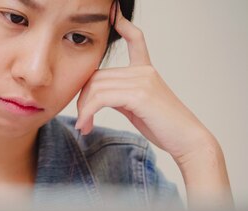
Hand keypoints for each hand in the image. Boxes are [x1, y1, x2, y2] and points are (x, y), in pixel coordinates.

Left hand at [76, 3, 232, 208]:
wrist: (186, 140)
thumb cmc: (163, 127)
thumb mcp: (137, 107)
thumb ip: (119, 96)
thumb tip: (97, 98)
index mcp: (146, 71)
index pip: (136, 40)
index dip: (124, 25)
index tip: (114, 13)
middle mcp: (144, 71)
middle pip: (97, 75)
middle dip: (83, 99)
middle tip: (82, 120)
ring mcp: (142, 80)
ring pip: (96, 87)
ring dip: (84, 109)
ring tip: (84, 126)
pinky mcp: (139, 94)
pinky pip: (101, 98)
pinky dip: (88, 112)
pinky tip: (86, 125)